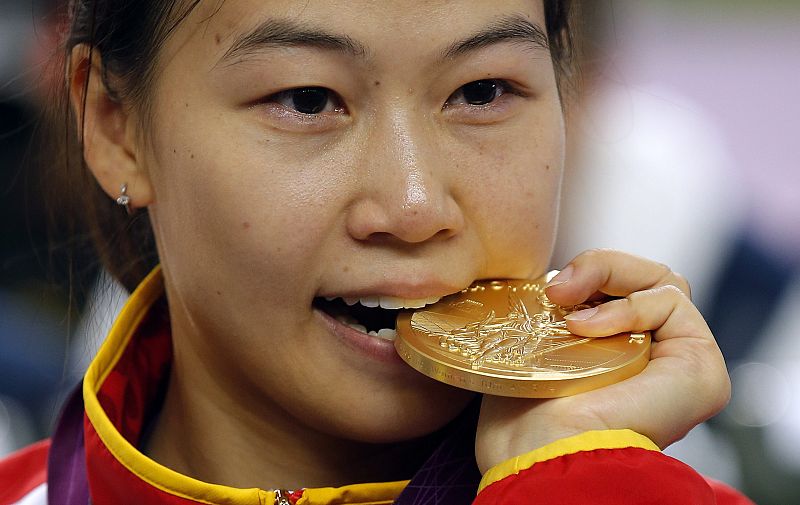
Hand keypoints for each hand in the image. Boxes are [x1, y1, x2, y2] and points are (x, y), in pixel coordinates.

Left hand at [475, 249, 730, 473]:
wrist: (539, 449)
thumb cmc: (524, 411)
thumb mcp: (536, 345)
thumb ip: (560, 310)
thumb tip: (560, 280)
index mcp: (621, 355)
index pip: (622, 288)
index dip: (590, 274)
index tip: (547, 289)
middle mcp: (657, 360)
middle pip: (646, 279)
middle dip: (600, 267)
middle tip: (556, 289)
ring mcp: (682, 363)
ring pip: (662, 281)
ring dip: (608, 277)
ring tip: (564, 305)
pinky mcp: (702, 367)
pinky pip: (673, 300)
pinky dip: (626, 305)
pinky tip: (586, 330)